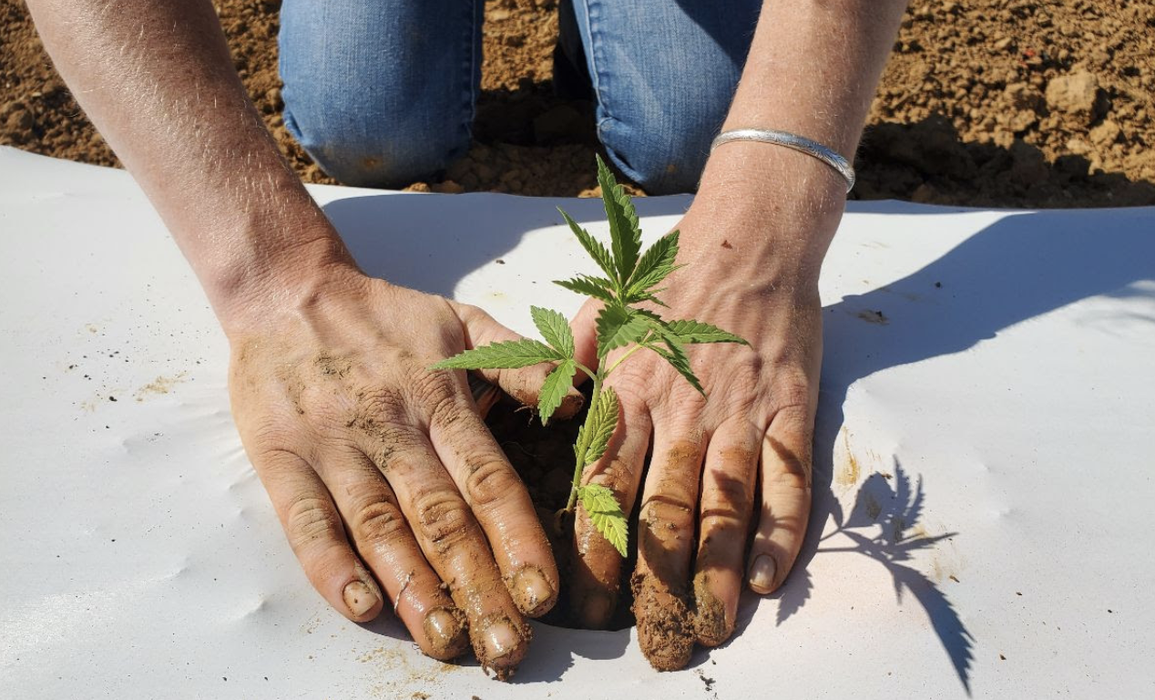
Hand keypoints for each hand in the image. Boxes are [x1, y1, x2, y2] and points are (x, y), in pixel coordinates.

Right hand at [227, 264, 577, 677]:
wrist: (286, 289)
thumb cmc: (385, 315)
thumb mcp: (462, 320)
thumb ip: (521, 361)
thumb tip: (580, 399)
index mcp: (439, 396)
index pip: (487, 478)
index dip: (517, 538)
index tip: (543, 592)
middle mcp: (391, 426)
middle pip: (440, 517)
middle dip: (478, 585)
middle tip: (507, 646)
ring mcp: (333, 444)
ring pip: (379, 528)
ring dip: (414, 590)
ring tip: (447, 642)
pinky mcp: (280, 458)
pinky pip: (306, 520)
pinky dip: (331, 568)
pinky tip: (362, 608)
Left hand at [568, 194, 830, 669]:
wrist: (750, 238)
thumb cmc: (670, 282)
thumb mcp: (602, 314)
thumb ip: (568, 367)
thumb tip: (539, 415)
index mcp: (630, 391)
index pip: (605, 485)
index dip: (593, 551)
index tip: (583, 605)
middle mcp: (682, 410)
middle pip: (664, 510)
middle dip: (654, 582)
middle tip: (650, 642)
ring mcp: (741, 412)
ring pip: (725, 505)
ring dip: (716, 572)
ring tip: (708, 627)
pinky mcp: (792, 409)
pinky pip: (789, 480)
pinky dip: (781, 531)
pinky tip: (767, 579)